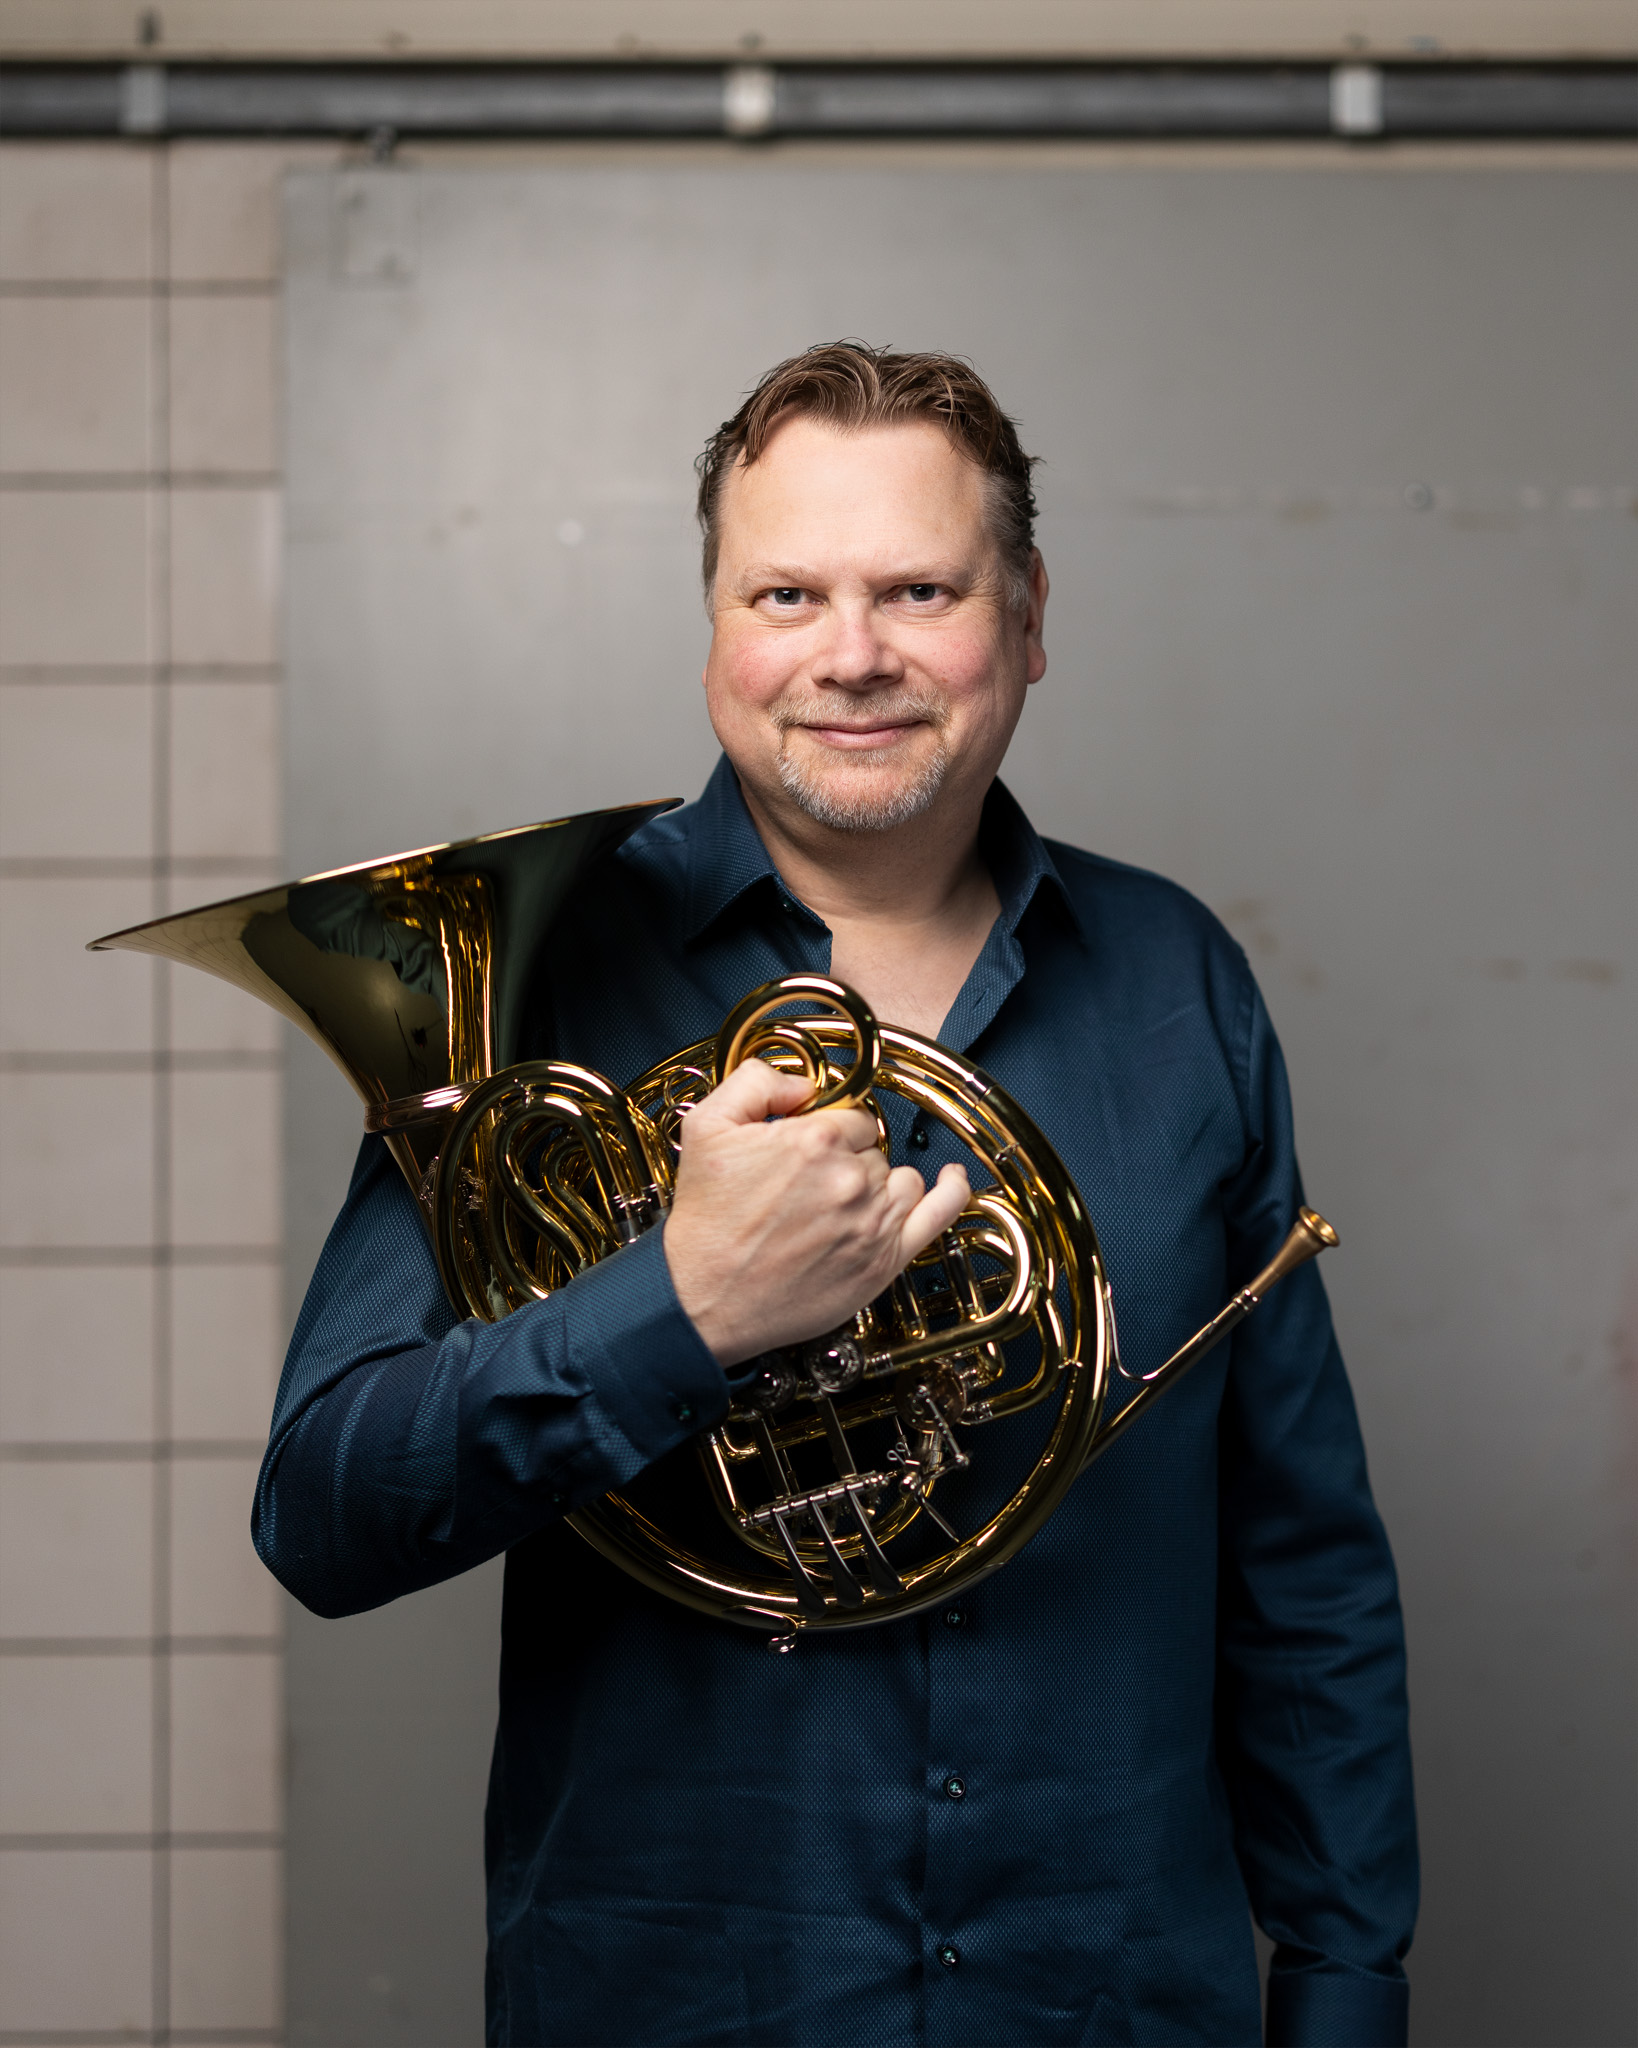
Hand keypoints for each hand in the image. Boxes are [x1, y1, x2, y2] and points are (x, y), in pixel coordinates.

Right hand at [661, 1059, 969, 1367]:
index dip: (831, 1132)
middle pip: (873, 1150)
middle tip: (808, 1189)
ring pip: (901, 1179)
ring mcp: (872, 1221)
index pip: (852, 1117)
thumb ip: (756, 1082)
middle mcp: (850, 1178)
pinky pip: (940, 1213)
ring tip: (842, 1203)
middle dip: (848, 1161)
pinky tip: (952, 1178)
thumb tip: (804, 1082)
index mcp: (813, 1140)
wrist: (704, 1298)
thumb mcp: (706, 1127)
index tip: (809, 1153)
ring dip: (879, 1184)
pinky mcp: (884, 1260)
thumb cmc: (705, 1220)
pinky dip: (952, 1191)